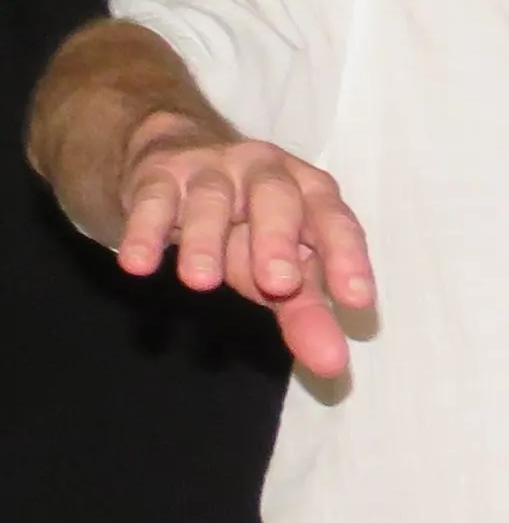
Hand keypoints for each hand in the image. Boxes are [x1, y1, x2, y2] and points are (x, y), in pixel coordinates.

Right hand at [117, 120, 376, 378]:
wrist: (177, 157)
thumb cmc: (248, 227)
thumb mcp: (281, 269)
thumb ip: (307, 313)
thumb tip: (330, 365)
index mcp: (310, 194)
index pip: (336, 222)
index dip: (348, 258)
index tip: (356, 301)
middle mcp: (267, 174)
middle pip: (276, 199)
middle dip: (278, 240)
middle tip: (279, 285)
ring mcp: (211, 171)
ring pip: (211, 200)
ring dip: (206, 240)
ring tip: (200, 282)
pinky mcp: (158, 177)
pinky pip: (152, 201)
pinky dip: (144, 232)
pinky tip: (139, 265)